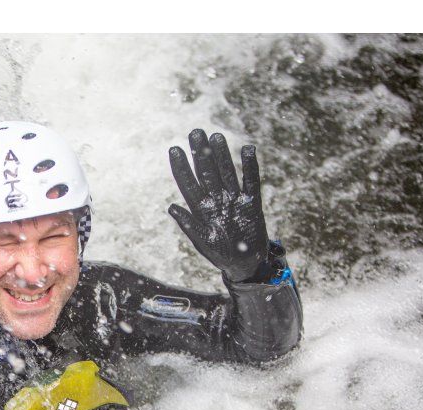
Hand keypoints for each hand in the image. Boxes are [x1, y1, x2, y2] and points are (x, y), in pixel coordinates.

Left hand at [168, 129, 268, 282]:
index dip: (181, 167)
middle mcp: (216, 199)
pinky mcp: (251, 202)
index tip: (174, 149)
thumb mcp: (202, 241)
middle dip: (201, 153)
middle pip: (207, 172)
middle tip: (196, 132)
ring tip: (216, 136)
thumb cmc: (219, 254)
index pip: (188, 183)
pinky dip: (250, 166)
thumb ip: (188, 224)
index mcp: (201, 208)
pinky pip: (251, 181)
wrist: (244, 264)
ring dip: (222, 155)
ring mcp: (234, 199)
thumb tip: (171, 206)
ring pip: (227, 172)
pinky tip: (247, 149)